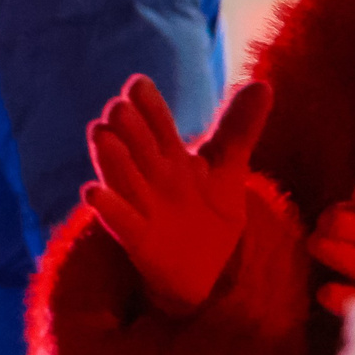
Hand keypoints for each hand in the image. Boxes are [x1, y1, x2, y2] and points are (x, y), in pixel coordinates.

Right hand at [82, 77, 273, 315]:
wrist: (205, 270)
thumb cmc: (207, 214)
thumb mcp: (228, 169)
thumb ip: (238, 129)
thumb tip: (262, 84)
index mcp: (170, 155)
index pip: (157, 124)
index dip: (148, 105)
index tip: (138, 84)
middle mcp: (149, 176)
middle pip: (135, 145)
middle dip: (126, 127)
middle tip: (118, 108)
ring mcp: (140, 205)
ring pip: (121, 177)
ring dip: (111, 158)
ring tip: (100, 135)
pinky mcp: (137, 240)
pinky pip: (119, 222)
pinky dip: (107, 208)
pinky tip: (92, 193)